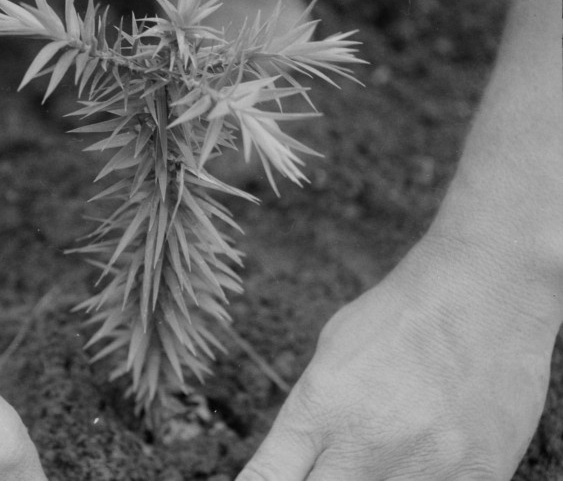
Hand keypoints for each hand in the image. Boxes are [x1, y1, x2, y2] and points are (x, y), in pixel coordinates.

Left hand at [236, 237, 558, 479]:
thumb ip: (311, 415)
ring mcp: (425, 467)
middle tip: (332, 464)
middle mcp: (366, 444)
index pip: (266, 479)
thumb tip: (293, 464)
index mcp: (320, 407)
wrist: (484, 290)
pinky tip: (428, 454)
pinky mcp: (479, 474)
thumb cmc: (399, 315)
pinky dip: (426, 480)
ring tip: (390, 446)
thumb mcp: (331, 354)